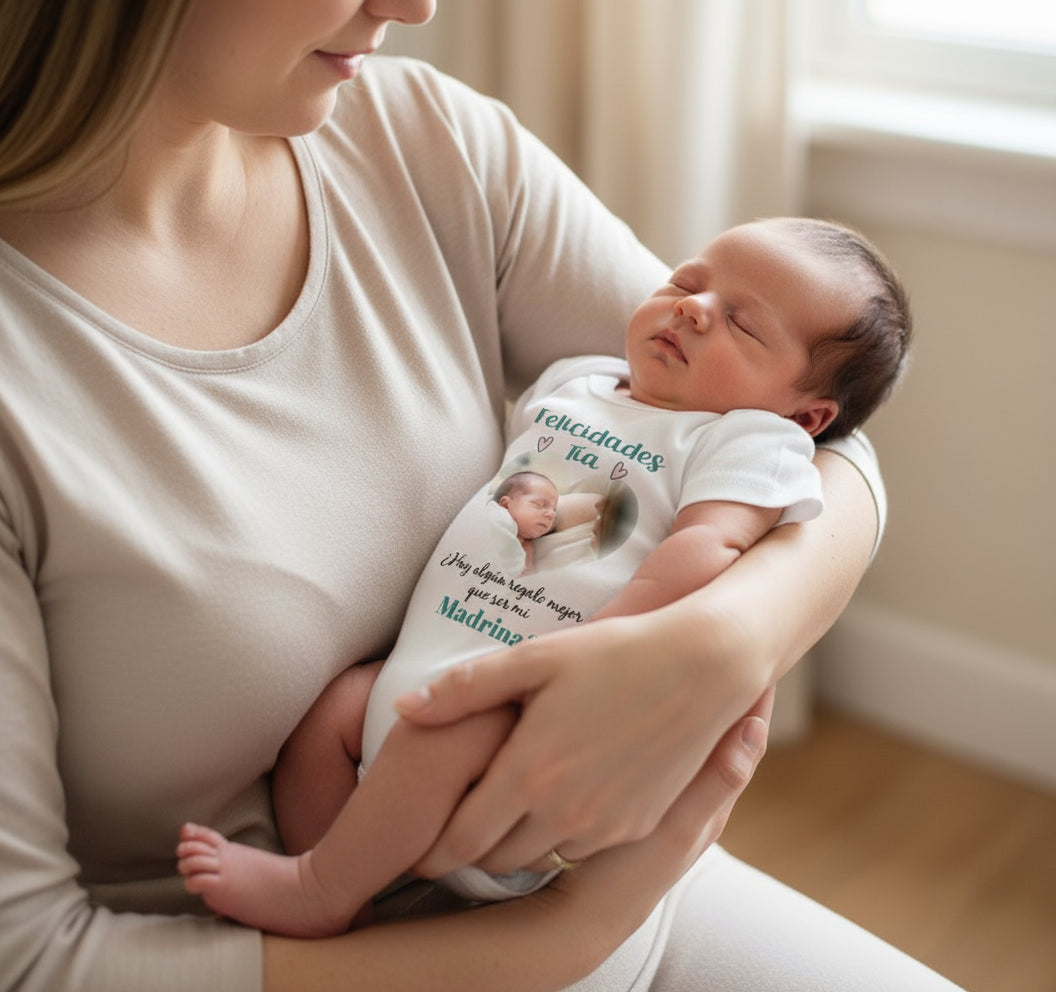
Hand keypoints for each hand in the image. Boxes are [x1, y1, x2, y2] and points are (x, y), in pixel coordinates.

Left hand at [396, 609, 769, 877]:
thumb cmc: (615, 653)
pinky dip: (561, 834)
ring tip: (507, 808)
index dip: (434, 849)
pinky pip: (583, 847)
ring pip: (539, 858)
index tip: (420, 847)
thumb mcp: (535, 659)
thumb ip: (465, 688)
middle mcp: (564, 811)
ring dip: (516, 843)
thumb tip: (405, 710)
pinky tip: (561, 797)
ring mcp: (604, 824)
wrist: (703, 667)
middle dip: (470, 849)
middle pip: (495, 858)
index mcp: (529, 772)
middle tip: (459, 824)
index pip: (461, 839)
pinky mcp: (637, 825)